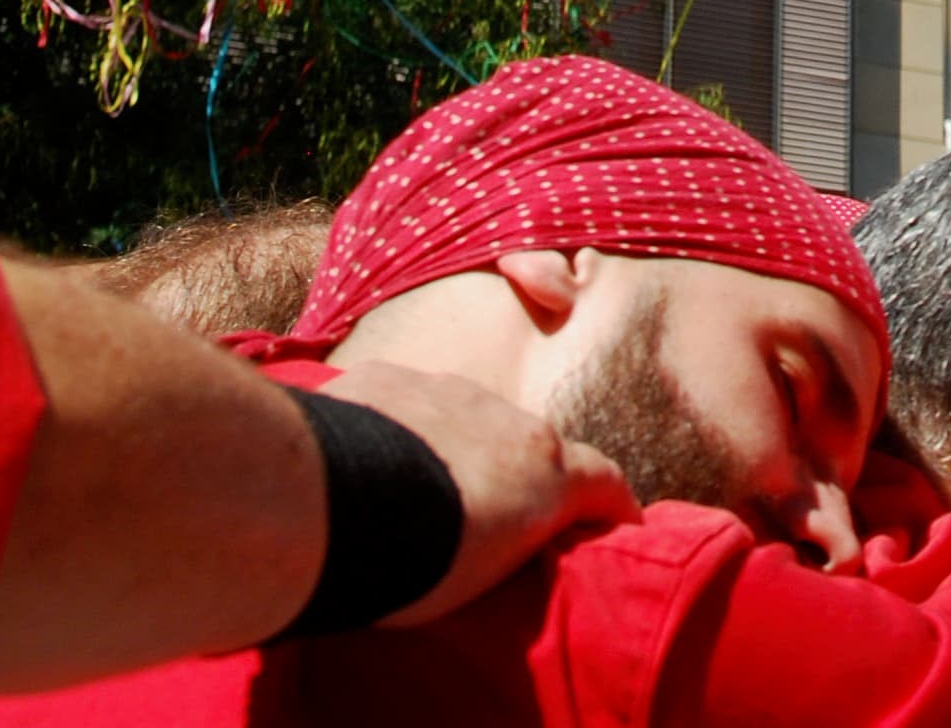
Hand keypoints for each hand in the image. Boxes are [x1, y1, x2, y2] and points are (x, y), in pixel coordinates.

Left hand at [316, 361, 634, 622]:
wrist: (334, 503)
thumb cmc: (418, 558)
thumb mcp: (490, 571)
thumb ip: (515, 540)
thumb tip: (505, 539)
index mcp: (543, 468)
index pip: (603, 480)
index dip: (611, 503)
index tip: (616, 523)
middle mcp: (504, 416)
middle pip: (523, 445)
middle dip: (511, 474)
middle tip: (479, 520)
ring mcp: (444, 390)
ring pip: (460, 420)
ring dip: (449, 452)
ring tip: (409, 499)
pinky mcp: (386, 379)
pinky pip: (400, 407)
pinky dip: (395, 434)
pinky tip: (364, 471)